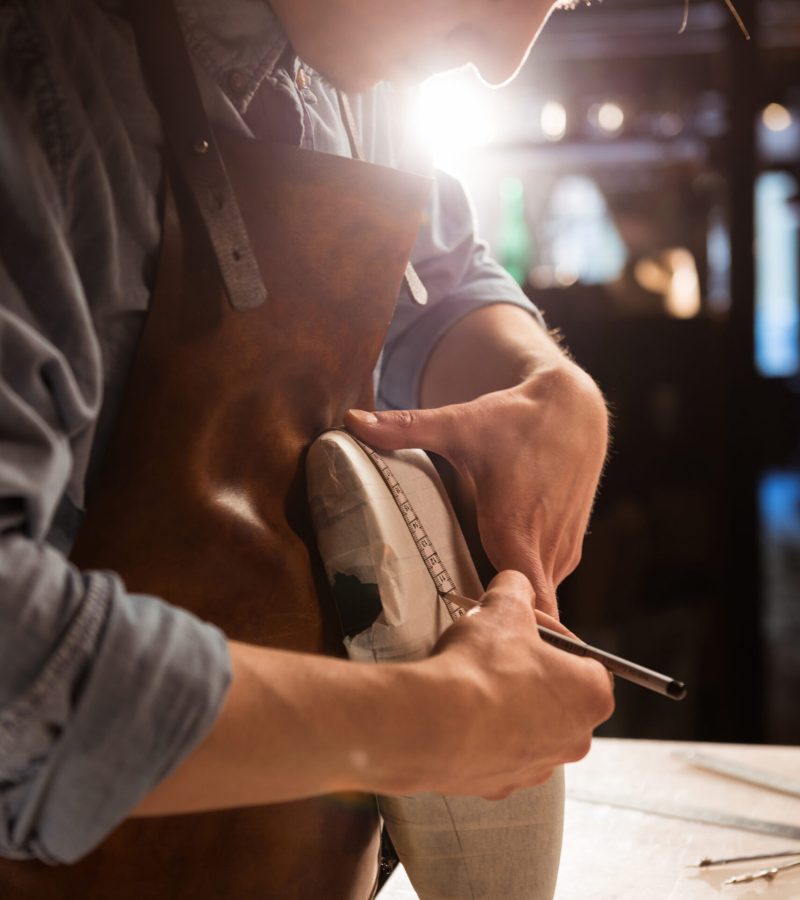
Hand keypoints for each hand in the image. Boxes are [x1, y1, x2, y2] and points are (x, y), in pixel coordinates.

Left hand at [345, 359, 607, 616]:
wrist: (575, 408)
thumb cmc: (517, 419)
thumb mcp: (461, 424)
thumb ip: (407, 428)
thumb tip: (351, 419)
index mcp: (518, 530)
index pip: (535, 607)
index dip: (511, 628)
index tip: (475, 638)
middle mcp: (547, 549)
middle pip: (531, 613)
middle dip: (500, 624)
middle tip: (456, 632)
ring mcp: (563, 550)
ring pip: (541, 598)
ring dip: (514, 608)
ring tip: (472, 609)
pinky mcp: (569, 546)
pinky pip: (547, 581)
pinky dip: (526, 587)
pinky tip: (495, 576)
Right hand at [392, 570, 614, 798]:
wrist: (434, 725)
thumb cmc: (480, 667)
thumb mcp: (503, 605)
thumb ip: (517, 588)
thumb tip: (516, 585)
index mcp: (591, 694)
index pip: (587, 660)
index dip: (554, 639)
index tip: (526, 629)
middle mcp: (575, 739)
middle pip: (559, 695)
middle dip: (531, 672)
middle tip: (497, 650)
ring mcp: (538, 767)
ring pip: (529, 726)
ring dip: (508, 705)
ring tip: (472, 680)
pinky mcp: (501, 785)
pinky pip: (498, 751)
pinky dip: (483, 733)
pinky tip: (458, 711)